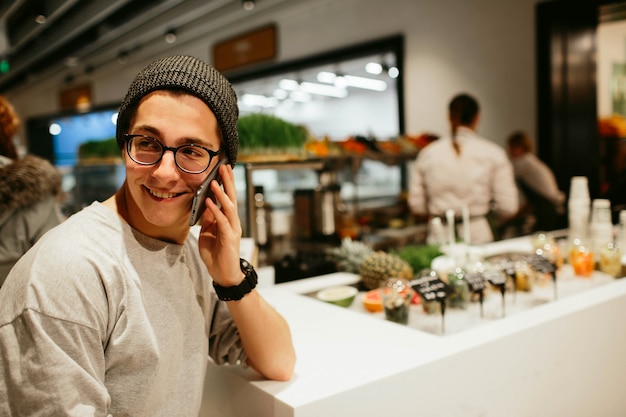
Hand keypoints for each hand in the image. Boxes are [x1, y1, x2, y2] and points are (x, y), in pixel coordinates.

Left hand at [197, 164, 242, 285]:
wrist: (224, 275)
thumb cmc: (216, 255)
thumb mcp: (207, 234)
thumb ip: (208, 220)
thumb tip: (206, 205)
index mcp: (228, 220)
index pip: (228, 198)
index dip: (225, 184)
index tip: (222, 169)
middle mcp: (233, 222)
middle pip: (232, 198)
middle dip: (228, 182)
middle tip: (224, 167)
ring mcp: (232, 229)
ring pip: (229, 207)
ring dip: (222, 194)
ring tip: (215, 181)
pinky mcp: (229, 238)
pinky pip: (222, 222)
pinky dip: (215, 211)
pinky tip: (209, 202)